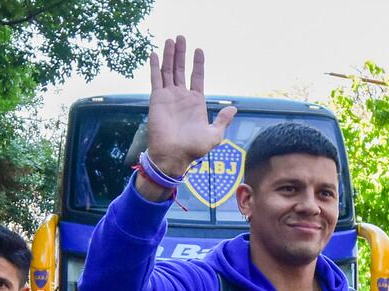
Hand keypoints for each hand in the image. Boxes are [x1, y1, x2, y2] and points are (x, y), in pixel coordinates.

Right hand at [142, 36, 236, 181]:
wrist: (173, 155)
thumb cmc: (193, 148)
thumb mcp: (214, 135)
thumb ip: (222, 121)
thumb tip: (234, 109)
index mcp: (196, 102)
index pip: (197, 77)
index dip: (198, 64)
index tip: (198, 50)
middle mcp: (181, 96)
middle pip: (180, 69)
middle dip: (181, 53)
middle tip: (181, 37)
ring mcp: (168, 96)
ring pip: (168, 70)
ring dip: (169, 55)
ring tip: (170, 39)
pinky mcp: (156, 98)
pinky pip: (155, 78)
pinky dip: (155, 66)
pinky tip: (155, 53)